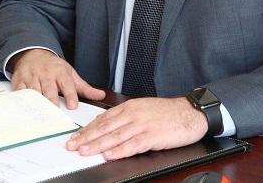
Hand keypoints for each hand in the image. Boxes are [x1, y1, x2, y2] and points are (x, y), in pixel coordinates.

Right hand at [9, 49, 105, 108]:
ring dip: (37, 102)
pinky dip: (22, 100)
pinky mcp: (19, 81)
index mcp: (60, 72)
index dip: (70, 95)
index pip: (67, 84)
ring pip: (34, 91)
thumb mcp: (70, 74)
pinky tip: (25, 108)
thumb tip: (101, 95)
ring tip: (41, 114)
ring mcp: (32, 77)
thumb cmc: (53, 67)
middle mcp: (46, 74)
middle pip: (49, 88)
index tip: (73, 106)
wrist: (32, 54)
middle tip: (56, 113)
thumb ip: (84, 87)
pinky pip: (20, 91)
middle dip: (52, 100)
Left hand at [66, 97, 207, 159]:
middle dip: (87, 137)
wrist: (190, 112)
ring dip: (98, 144)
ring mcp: (143, 125)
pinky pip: (133, 144)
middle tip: (72, 146)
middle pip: (105, 127)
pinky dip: (120, 150)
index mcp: (130, 107)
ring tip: (84, 151)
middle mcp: (134, 114)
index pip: (103, 119)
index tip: (75, 137)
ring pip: (115, 136)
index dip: (88, 129)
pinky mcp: (153, 136)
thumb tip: (107, 125)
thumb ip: (126, 117)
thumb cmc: (168, 113)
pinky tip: (109, 154)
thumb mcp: (144, 109)